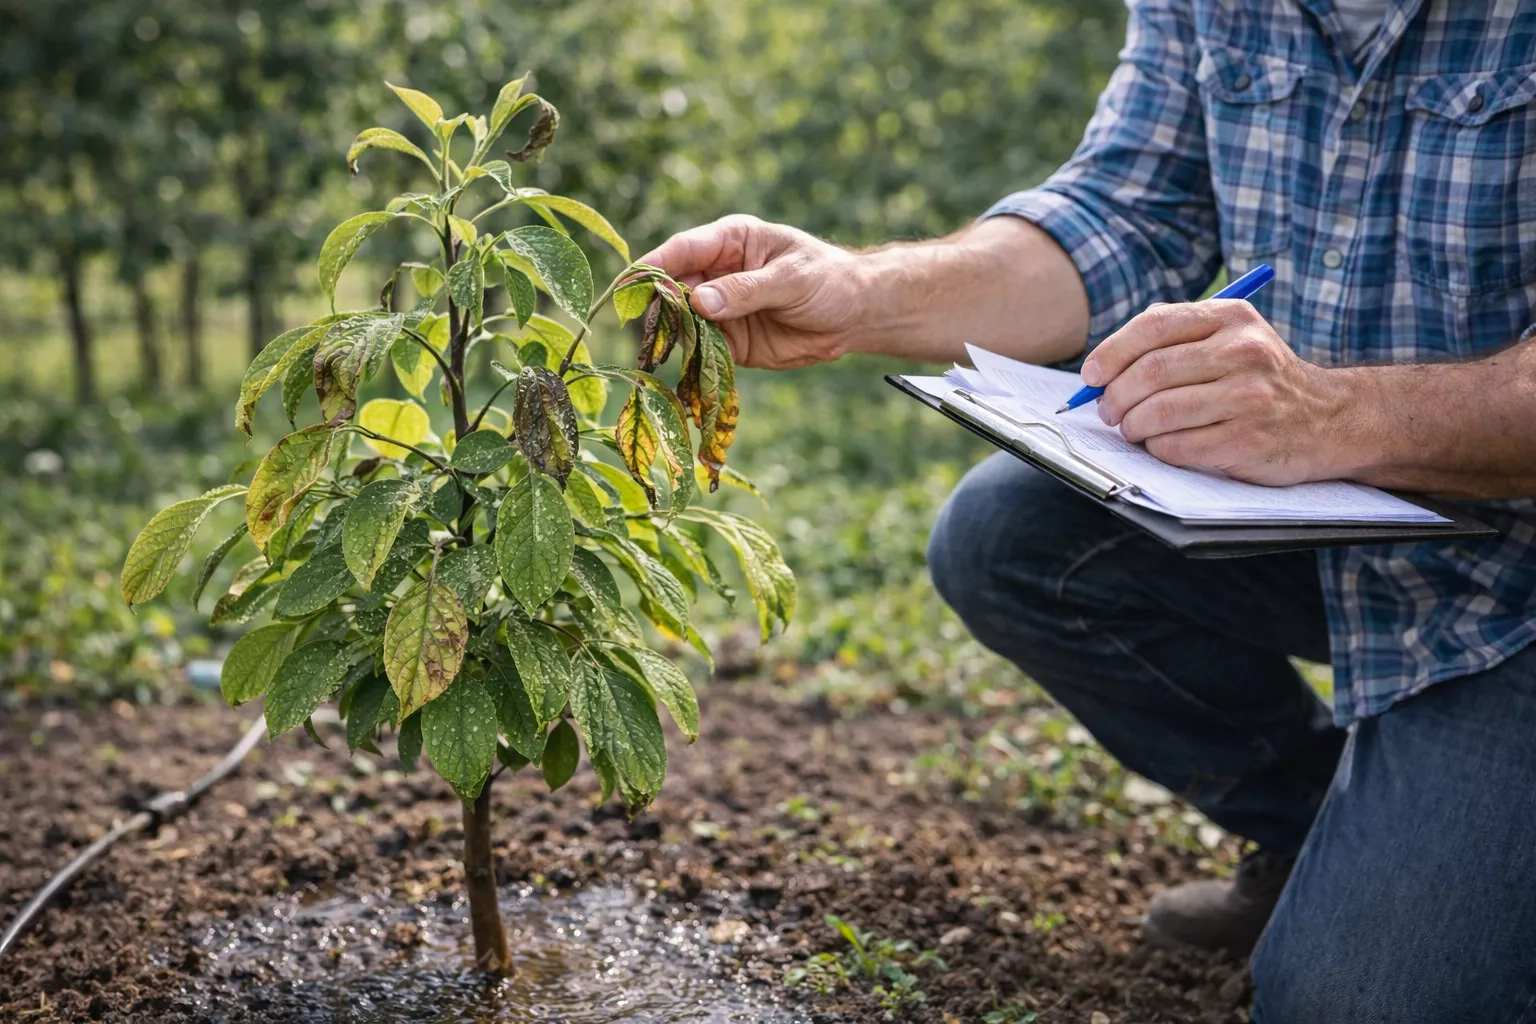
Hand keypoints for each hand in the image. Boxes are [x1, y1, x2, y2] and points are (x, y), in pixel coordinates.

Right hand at [637, 215, 867, 368]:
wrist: (854, 315)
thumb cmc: (827, 280)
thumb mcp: (791, 280)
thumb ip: (746, 290)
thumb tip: (699, 302)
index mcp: (729, 241)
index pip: (682, 250)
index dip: (653, 266)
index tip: (630, 284)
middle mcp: (716, 272)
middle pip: (671, 287)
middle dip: (655, 306)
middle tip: (643, 327)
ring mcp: (719, 308)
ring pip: (679, 321)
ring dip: (668, 336)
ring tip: (657, 352)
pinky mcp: (728, 340)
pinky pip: (699, 350)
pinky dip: (688, 360)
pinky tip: (680, 369)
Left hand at [1085, 300, 1353, 484]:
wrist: (1331, 419)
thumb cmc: (1262, 380)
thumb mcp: (1231, 339)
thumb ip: (1174, 340)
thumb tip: (1101, 368)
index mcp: (1231, 318)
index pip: (1152, 326)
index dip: (1111, 353)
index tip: (1091, 376)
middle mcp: (1243, 351)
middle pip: (1150, 372)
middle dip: (1116, 396)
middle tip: (1108, 411)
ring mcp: (1249, 397)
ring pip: (1159, 412)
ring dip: (1133, 426)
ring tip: (1132, 430)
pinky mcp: (1249, 439)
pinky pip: (1178, 446)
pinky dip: (1158, 449)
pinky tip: (1162, 446)